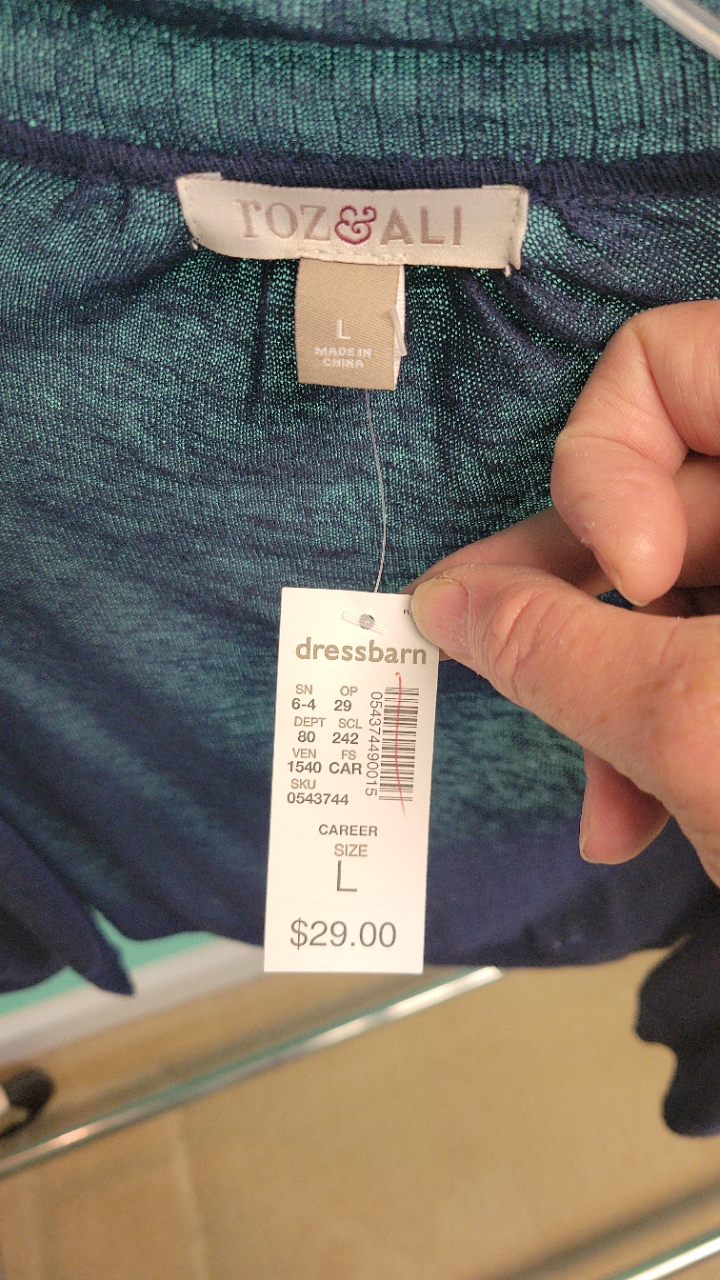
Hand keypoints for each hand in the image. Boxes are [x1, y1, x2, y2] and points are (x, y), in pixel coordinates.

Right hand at [409, 301, 719, 884]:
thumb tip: (447, 601)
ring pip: (688, 590)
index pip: (667, 359)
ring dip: (622, 697)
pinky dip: (678, 724)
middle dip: (585, 612)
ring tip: (611, 809)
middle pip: (662, 492)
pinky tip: (650, 813)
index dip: (607, 464)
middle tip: (516, 682)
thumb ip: (554, 650)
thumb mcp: (698, 723)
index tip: (630, 579)